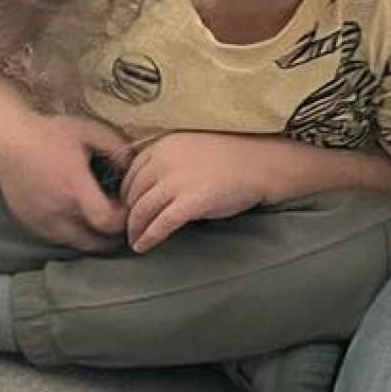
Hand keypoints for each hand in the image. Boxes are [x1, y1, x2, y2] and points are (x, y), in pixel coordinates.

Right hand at [0, 104, 127, 250]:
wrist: (7, 140)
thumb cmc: (48, 133)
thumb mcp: (90, 132)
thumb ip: (117, 150)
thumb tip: (132, 170)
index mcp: (75, 189)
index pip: (108, 223)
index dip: (124, 222)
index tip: (127, 210)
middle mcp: (58, 211)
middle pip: (94, 243)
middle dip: (111, 237)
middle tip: (119, 225)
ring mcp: (42, 220)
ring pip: (75, 244)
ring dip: (91, 238)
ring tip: (99, 223)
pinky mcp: (30, 222)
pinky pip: (57, 238)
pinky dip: (71, 234)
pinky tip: (76, 218)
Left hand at [120, 132, 271, 253]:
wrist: (264, 163)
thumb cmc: (233, 157)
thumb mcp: (192, 149)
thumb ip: (169, 162)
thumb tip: (150, 186)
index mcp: (164, 145)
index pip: (132, 173)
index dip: (127, 194)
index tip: (128, 207)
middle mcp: (165, 161)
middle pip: (134, 193)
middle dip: (128, 214)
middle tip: (128, 229)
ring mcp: (177, 182)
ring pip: (142, 210)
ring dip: (134, 229)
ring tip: (134, 240)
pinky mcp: (190, 202)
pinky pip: (160, 224)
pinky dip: (148, 238)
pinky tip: (143, 246)